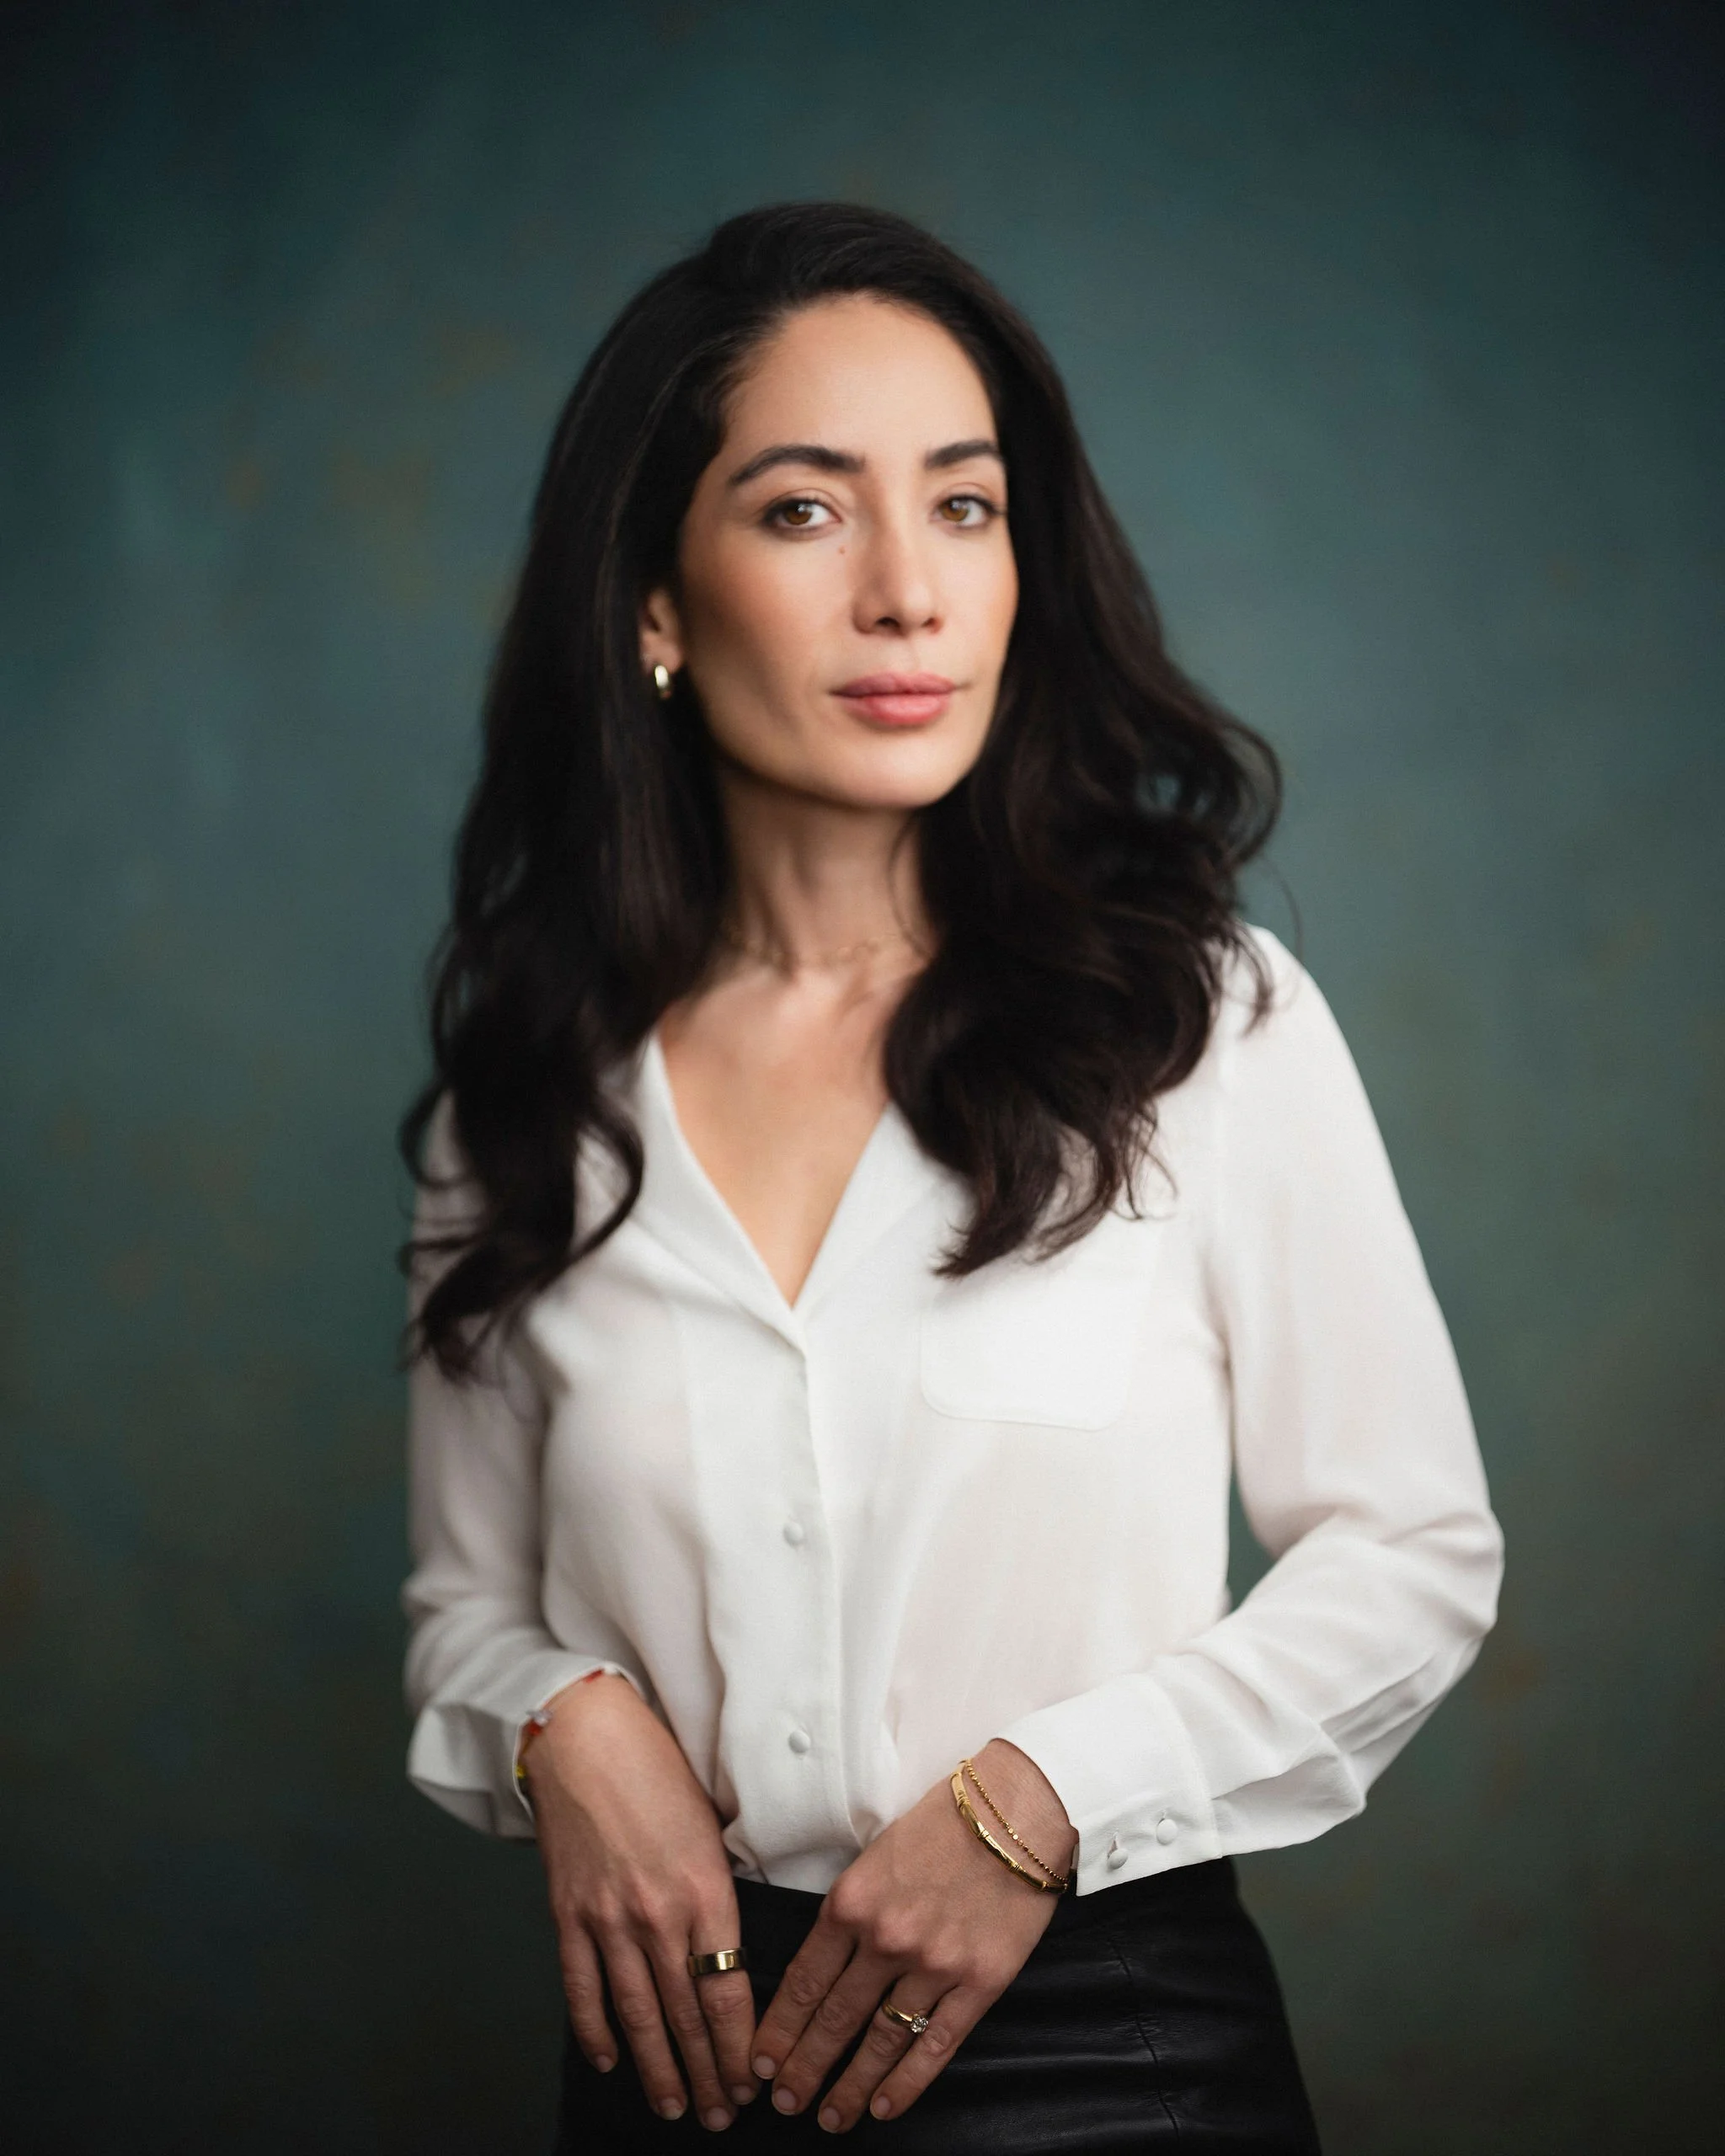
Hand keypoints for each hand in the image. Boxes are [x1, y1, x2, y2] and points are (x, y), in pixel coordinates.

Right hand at [524, 1673, 760, 2132]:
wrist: (584, 1737)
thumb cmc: (658, 1770)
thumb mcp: (711, 1825)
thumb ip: (721, 1891)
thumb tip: (736, 1951)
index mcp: (705, 1889)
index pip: (728, 1992)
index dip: (738, 2047)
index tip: (751, 2080)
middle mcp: (658, 1913)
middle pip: (686, 2014)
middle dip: (707, 2072)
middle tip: (720, 2115)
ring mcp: (607, 1918)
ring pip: (637, 2014)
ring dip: (658, 2067)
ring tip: (676, 2106)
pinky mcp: (567, 1915)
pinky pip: (582, 1988)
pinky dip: (595, 2030)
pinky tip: (610, 2060)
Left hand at [751, 1739, 1076, 2131]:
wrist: (1017, 1809)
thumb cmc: (943, 1823)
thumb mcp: (875, 1853)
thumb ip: (849, 1908)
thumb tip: (822, 1963)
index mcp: (851, 1902)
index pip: (802, 1983)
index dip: (779, 2031)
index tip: (761, 2062)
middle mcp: (886, 1940)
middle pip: (833, 2021)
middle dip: (804, 2068)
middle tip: (785, 2102)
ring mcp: (934, 1966)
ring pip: (879, 2042)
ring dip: (849, 2086)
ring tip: (830, 2117)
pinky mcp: (979, 1983)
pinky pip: (935, 2046)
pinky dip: (906, 2084)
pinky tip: (884, 2107)